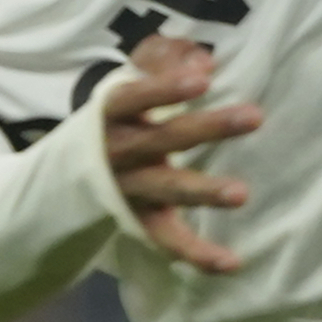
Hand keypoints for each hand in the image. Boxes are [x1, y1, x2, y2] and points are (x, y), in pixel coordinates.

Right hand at [99, 35, 260, 273]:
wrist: (66, 176)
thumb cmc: (117, 118)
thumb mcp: (128, 82)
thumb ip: (160, 60)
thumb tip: (203, 59)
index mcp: (112, 112)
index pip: (134, 96)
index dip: (164, 88)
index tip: (203, 79)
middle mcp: (118, 151)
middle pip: (163, 139)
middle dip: (208, 128)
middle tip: (255, 116)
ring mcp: (128, 190)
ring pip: (167, 190)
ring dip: (203, 192)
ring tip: (241, 194)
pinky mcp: (138, 222)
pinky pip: (167, 239)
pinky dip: (197, 254)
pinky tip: (231, 263)